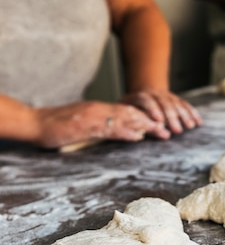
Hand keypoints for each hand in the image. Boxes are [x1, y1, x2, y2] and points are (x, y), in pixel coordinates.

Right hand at [33, 102, 166, 148]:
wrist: (35, 122)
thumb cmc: (56, 125)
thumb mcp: (83, 124)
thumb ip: (100, 127)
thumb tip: (116, 132)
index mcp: (99, 108)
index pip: (128, 111)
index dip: (147, 117)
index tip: (162, 124)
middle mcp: (100, 109)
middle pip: (133, 113)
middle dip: (153, 121)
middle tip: (170, 129)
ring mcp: (93, 117)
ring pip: (125, 118)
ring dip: (145, 125)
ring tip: (161, 132)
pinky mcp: (86, 126)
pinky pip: (109, 128)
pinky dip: (125, 132)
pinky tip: (137, 136)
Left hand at [121, 88, 201, 135]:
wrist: (141, 95)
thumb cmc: (132, 112)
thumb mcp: (130, 115)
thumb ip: (139, 123)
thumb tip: (145, 134)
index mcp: (139, 96)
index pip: (146, 100)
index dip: (152, 110)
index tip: (159, 121)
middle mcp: (154, 93)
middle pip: (164, 103)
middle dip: (172, 117)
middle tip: (178, 130)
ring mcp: (166, 95)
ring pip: (176, 103)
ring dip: (185, 115)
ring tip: (190, 126)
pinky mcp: (175, 98)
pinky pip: (185, 104)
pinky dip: (192, 113)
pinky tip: (198, 121)